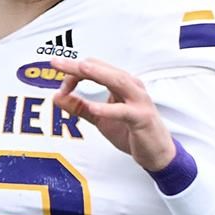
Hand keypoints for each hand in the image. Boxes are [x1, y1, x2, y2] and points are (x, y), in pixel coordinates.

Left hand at [51, 56, 175, 171]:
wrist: (157, 152)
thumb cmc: (131, 131)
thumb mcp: (100, 119)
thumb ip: (80, 107)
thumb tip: (57, 97)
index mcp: (121, 83)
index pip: (95, 68)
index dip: (74, 73)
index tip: (61, 87)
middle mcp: (131, 87)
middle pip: (103, 69)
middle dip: (79, 66)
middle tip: (57, 63)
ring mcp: (138, 101)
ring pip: (118, 81)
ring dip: (97, 74)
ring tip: (79, 70)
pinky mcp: (141, 118)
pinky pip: (124, 111)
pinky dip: (108, 109)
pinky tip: (94, 108)